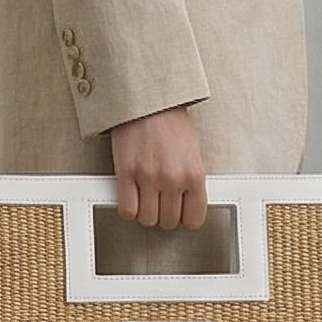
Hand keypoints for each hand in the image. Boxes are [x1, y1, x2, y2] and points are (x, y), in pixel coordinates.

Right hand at [109, 106, 206, 229]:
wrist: (148, 100)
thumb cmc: (170, 122)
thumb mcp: (192, 152)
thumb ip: (190, 179)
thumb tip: (186, 204)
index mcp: (194, 174)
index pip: (193, 219)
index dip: (184, 219)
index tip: (179, 213)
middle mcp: (173, 178)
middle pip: (168, 221)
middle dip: (163, 215)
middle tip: (160, 202)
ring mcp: (149, 177)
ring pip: (147, 220)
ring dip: (145, 213)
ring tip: (145, 199)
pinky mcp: (126, 172)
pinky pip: (127, 210)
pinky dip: (128, 210)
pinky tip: (130, 198)